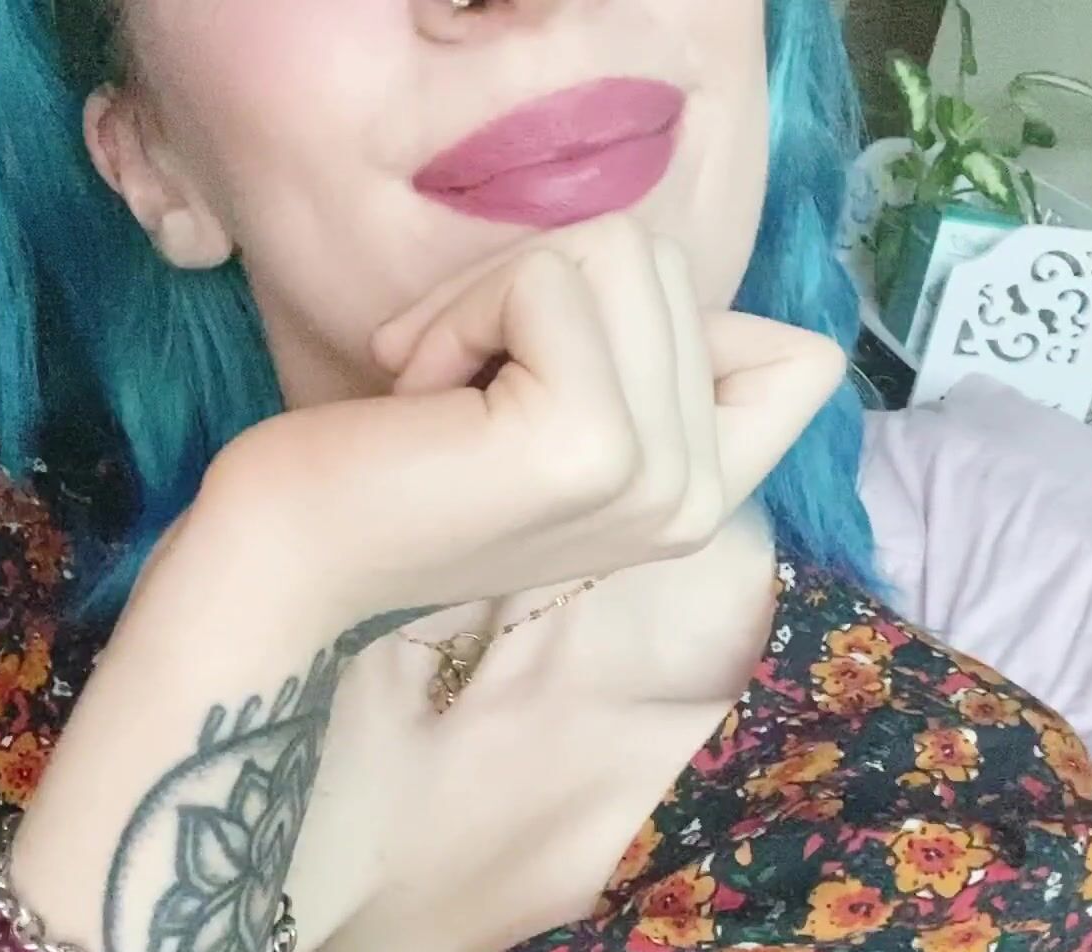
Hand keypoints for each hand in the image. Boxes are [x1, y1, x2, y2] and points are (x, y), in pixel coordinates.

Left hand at [167, 212, 845, 621]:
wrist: (287, 558)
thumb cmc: (397, 471)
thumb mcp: (552, 413)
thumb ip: (643, 365)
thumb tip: (665, 277)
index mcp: (702, 498)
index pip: (804, 361)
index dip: (672, 320)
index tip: (554, 376)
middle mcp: (698, 500)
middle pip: (669, 267)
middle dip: (535, 290)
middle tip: (463, 382)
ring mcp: (652, 478)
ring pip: (617, 253)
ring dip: (492, 294)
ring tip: (443, 386)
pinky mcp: (589, 445)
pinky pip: (550, 279)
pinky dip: (462, 309)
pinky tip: (423, 393)